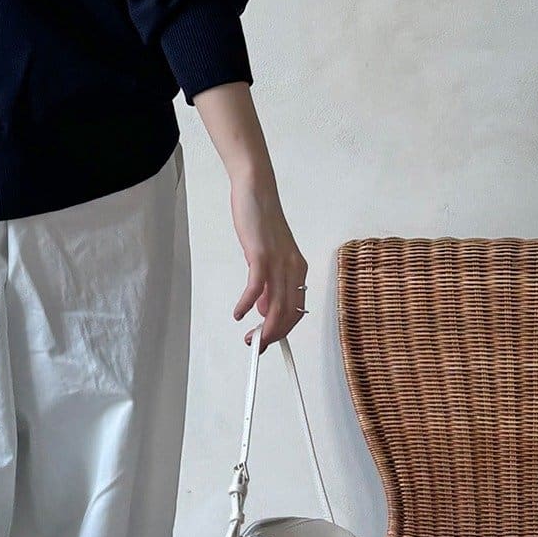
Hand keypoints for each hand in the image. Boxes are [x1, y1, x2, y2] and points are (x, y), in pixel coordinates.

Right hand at [229, 168, 307, 349]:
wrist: (256, 191)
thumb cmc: (261, 222)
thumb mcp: (268, 256)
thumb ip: (270, 282)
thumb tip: (265, 307)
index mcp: (298, 270)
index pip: (296, 310)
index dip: (283, 331)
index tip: (268, 343)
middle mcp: (293, 268)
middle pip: (288, 312)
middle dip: (273, 335)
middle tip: (256, 345)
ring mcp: (279, 261)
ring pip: (276, 304)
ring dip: (263, 326)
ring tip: (249, 337)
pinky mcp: (262, 254)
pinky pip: (257, 286)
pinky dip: (247, 303)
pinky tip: (239, 313)